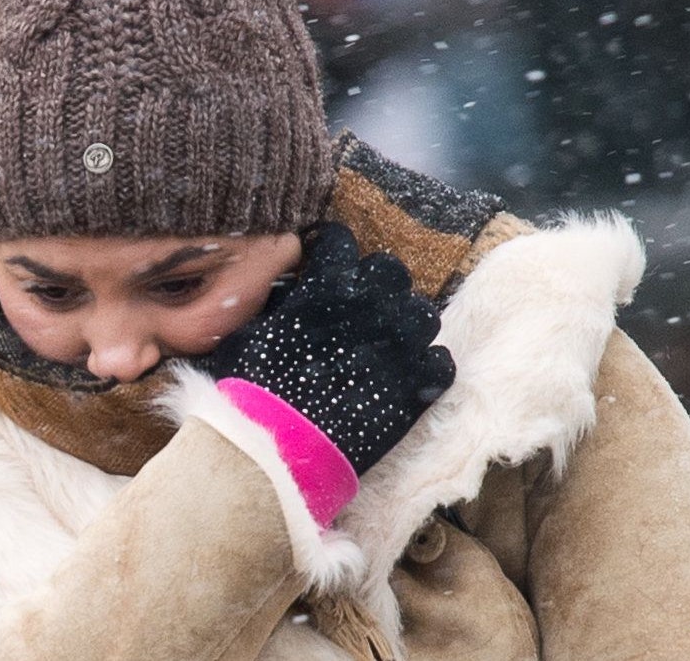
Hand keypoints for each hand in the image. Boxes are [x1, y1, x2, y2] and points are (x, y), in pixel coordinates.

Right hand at [203, 222, 454, 473]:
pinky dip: (425, 367)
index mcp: (327, 284)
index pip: (341, 241)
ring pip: (423, 314)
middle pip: (391, 271)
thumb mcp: (249, 333)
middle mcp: (371, 304)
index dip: (331, 250)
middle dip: (377, 284)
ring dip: (405, 324)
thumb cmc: (250, 390)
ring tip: (387, 345)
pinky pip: (440, 363)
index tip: (325, 262)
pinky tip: (405, 378)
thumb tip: (289, 297)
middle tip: (360, 308)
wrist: (276, 447)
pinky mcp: (418, 387)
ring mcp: (400, 345)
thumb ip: (280, 307)